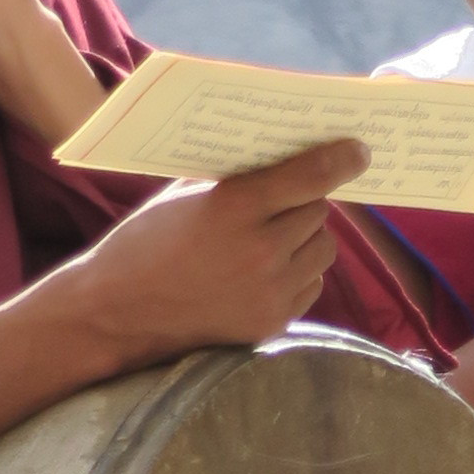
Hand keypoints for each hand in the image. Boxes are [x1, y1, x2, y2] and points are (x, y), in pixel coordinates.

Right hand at [72, 140, 366, 368]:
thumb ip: (234, 178)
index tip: (359, 151)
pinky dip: (297, 273)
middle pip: (318, 211)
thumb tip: (284, 157)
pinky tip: (264, 271)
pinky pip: (310, 285)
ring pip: (322, 249)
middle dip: (306, 201)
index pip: (310, 176)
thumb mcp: (184, 195)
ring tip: (273, 237)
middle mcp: (259, 251)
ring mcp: (268, 291)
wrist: (114, 314)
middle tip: (284, 200)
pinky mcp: (270, 322)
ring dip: (306, 237)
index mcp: (234, 208)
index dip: (341, 159)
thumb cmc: (144, 244)